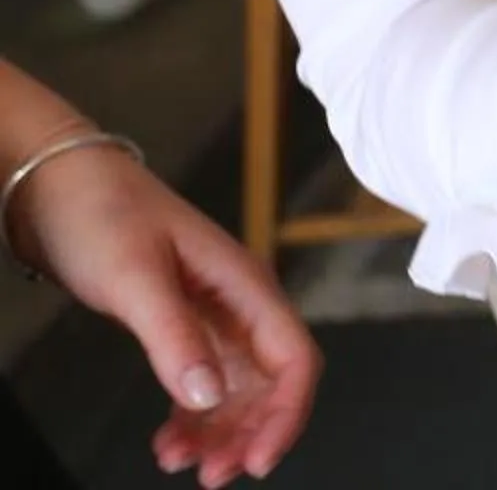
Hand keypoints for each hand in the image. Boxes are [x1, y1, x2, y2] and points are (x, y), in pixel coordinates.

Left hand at [11, 141, 317, 485]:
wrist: (56, 184)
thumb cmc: (99, 214)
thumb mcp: (135, 278)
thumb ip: (175, 337)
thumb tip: (210, 399)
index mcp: (244, 284)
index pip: (293, 357)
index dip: (285, 413)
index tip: (256, 462)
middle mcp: (238, 302)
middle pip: (270, 381)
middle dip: (251, 433)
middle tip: (213, 477)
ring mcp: (210, 313)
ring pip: (237, 388)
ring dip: (220, 431)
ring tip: (183, 465)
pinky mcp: (180, 322)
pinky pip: (203, 381)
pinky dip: (191, 416)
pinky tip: (168, 439)